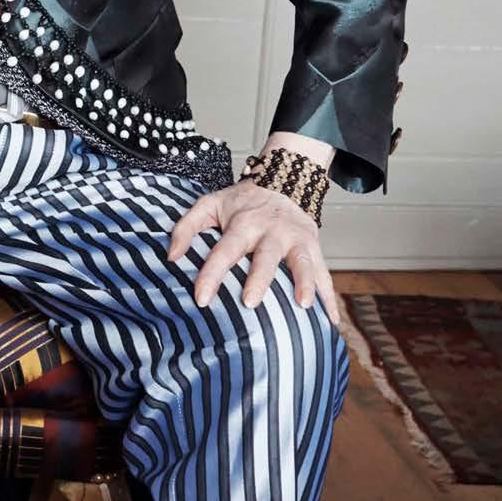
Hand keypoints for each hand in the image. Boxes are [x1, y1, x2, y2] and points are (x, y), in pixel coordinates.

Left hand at [166, 180, 341, 326]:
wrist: (283, 180)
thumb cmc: (242, 202)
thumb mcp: (209, 204)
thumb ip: (186, 228)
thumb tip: (171, 257)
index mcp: (244, 223)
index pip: (225, 250)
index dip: (212, 274)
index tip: (201, 298)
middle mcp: (272, 231)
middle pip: (266, 256)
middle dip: (259, 278)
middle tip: (249, 302)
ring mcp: (296, 239)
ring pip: (302, 262)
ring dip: (304, 282)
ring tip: (302, 306)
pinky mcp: (314, 248)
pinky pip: (324, 274)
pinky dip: (329, 297)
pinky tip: (330, 320)